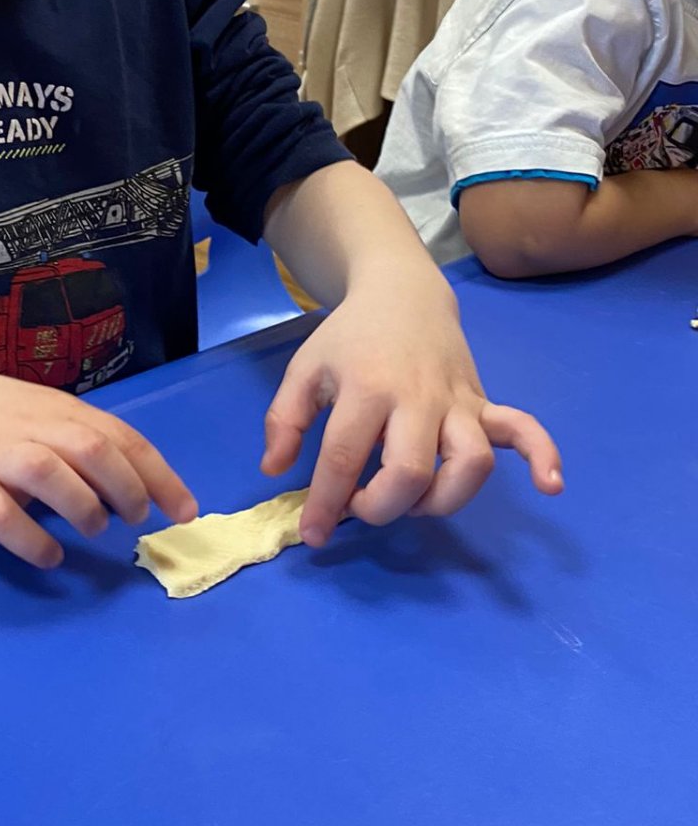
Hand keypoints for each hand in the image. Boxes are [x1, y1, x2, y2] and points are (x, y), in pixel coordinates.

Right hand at [0, 367, 197, 568]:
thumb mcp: (43, 413)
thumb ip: (83, 441)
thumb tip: (135, 489)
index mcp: (59, 411)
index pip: (121, 438)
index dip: (160, 476)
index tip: (186, 512)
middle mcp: (31, 429)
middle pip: (91, 449)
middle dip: (126, 488)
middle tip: (135, 520)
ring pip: (47, 473)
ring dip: (83, 507)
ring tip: (94, 528)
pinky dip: (31, 539)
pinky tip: (49, 555)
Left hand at [260, 278, 563, 546]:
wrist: (402, 291)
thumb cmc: (350, 338)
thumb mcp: (304, 369)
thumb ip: (284, 419)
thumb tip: (275, 471)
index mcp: (366, 388)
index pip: (345, 456)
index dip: (328, 503)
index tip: (313, 534)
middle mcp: (417, 398)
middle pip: (409, 469)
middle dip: (382, 507)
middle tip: (361, 507)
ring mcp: (457, 402)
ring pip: (469, 462)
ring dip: (443, 499)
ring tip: (415, 502)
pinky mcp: (484, 403)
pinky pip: (525, 428)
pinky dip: (543, 455)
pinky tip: (550, 486)